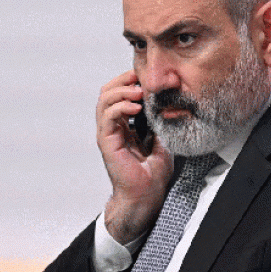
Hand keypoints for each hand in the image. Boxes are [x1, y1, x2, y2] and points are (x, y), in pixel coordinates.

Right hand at [96, 70, 173, 243]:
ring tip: (137, 91)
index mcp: (124, 124)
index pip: (119, 94)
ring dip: (121, 91)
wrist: (148, 193)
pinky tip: (136, 107)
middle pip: (107, 92)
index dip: (128, 81)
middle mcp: (113, 127)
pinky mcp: (107, 142)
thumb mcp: (162, 139)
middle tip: (138, 78)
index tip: (145, 77)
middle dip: (122, 81)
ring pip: (104, 100)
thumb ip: (159, 121)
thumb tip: (166, 102)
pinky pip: (107, 117)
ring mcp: (108, 134)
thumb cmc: (153, 172)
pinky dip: (120, 107)